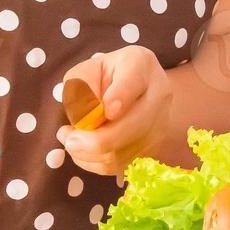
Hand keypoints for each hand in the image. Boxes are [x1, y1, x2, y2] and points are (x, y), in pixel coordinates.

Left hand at [57, 46, 172, 175]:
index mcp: (141, 65)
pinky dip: (94, 162)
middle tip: (68, 138)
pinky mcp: (151, 147)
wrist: (132, 89)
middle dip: (96, 140)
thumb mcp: (86, 70)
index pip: (133, 81)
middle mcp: (159, 94)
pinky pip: (119, 165)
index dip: (120, 98)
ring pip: (125, 151)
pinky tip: (83, 150)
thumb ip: (82, 86)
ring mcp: (160, 123)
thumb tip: (88, 117)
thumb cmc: (103, 77)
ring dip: (89, 153)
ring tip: (71, 140)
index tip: (107, 111)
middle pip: (135, 125)